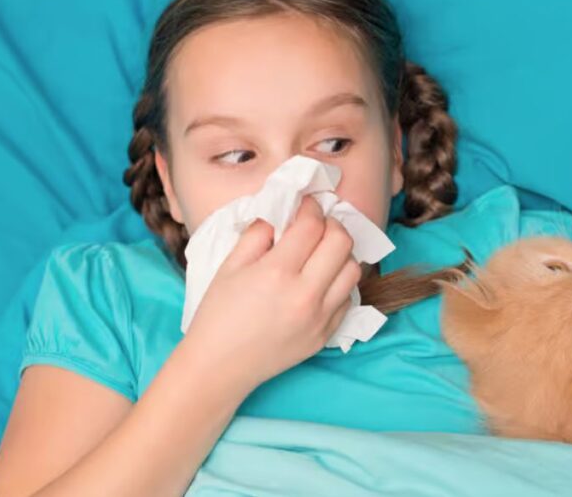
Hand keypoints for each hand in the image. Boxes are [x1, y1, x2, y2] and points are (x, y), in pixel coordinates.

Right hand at [180, 197, 359, 396]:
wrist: (220, 366)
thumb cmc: (219, 314)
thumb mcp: (229, 266)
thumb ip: (257, 235)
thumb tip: (281, 216)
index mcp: (277, 273)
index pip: (312, 226)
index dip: (311, 208)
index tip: (305, 205)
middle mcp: (305, 294)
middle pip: (342, 243)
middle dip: (331, 225)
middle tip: (317, 226)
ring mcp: (320, 317)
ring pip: (353, 270)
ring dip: (340, 254)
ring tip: (322, 253)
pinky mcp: (326, 334)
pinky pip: (348, 298)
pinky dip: (339, 283)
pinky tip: (321, 281)